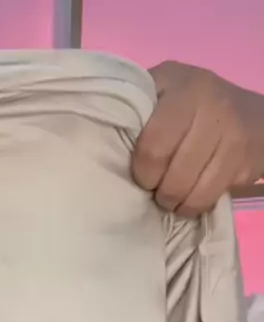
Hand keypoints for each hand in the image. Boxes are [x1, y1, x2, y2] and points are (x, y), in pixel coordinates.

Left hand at [132, 61, 263, 216]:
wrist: (252, 115)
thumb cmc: (193, 103)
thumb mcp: (165, 88)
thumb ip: (137, 106)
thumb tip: (99, 137)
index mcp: (183, 88)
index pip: (154, 146)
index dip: (143, 171)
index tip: (142, 175)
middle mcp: (212, 108)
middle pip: (174, 175)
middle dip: (160, 191)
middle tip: (156, 190)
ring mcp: (233, 136)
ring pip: (192, 192)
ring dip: (176, 203)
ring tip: (171, 197)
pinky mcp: (245, 163)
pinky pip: (210, 198)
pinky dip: (194, 206)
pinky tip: (190, 199)